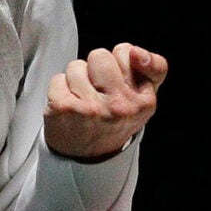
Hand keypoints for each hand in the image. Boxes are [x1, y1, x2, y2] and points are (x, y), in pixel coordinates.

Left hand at [44, 42, 167, 161]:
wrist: (86, 159)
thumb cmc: (113, 121)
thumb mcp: (142, 99)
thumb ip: (152, 70)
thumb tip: (135, 51)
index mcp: (143, 102)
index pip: (131, 53)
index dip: (122, 58)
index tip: (119, 75)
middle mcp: (119, 106)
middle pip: (100, 55)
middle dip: (94, 68)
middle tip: (97, 90)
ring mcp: (92, 107)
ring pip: (76, 66)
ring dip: (75, 80)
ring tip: (82, 100)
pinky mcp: (65, 108)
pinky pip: (58, 79)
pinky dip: (59, 90)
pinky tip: (68, 106)